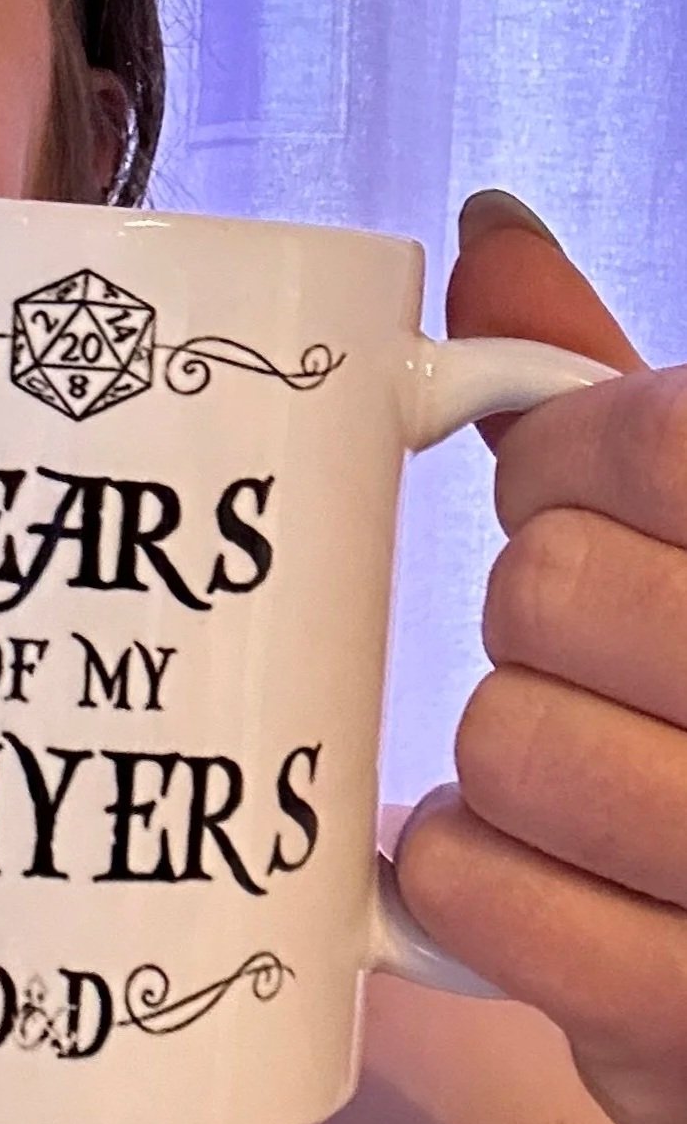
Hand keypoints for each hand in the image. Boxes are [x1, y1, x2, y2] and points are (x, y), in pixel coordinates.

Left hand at [393, 189, 686, 1123]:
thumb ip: (622, 393)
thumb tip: (489, 231)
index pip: (658, 440)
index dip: (564, 460)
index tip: (559, 496)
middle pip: (552, 591)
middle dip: (533, 615)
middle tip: (585, 657)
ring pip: (505, 742)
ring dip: (501, 757)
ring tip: (577, 776)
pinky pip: (474, 892)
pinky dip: (465, 874)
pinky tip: (530, 874)